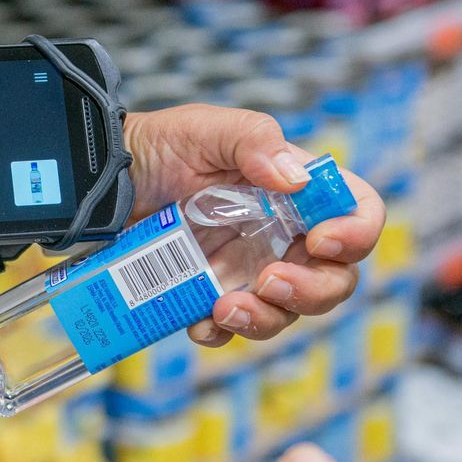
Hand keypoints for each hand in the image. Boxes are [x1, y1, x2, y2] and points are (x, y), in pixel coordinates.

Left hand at [123, 105, 384, 344]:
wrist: (105, 179)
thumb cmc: (164, 145)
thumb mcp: (209, 129)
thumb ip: (254, 142)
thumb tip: (296, 180)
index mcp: (297, 192)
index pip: (356, 214)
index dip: (356, 233)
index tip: (322, 241)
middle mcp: (283, 235)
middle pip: (334, 279)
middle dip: (314, 291)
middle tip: (270, 280)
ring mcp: (249, 270)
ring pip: (287, 312)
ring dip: (267, 319)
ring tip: (224, 307)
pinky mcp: (212, 295)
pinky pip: (231, 329)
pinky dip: (220, 333)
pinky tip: (198, 321)